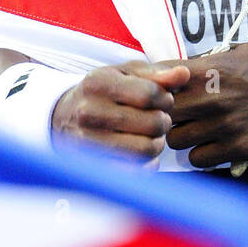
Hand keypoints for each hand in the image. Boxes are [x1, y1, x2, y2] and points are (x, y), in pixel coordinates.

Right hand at [52, 60, 189, 158]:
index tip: (163, 101)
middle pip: (151, 124)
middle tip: (158, 120)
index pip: (149, 94)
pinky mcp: (91, 166)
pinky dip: (146, 164)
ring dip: (157, 144)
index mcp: (98, 83)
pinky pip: (135, 172)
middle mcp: (89, 112)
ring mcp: (88, 142)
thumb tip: (183, 74)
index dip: (165, 99)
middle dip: (163, 122)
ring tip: (151, 136)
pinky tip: (141, 153)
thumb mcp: (125, 74)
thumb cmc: (103, 92)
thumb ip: (156, 74)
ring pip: (145, 150)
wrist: (64, 116)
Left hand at [162, 43, 247, 168]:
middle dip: (164, 113)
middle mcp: (212, 98)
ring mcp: (225, 126)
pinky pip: (200, 160)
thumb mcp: (237, 53)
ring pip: (176, 140)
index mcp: (208, 70)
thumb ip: (205, 65)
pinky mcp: (240, 148)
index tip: (158, 89)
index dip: (153, 84)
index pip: (159, 77)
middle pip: (161, 113)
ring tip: (195, 130)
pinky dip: (201, 154)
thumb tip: (175, 74)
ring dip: (181, 136)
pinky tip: (213, 144)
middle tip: (176, 113)